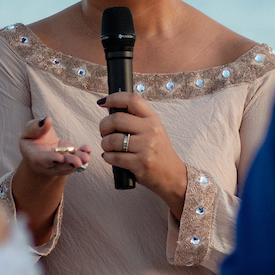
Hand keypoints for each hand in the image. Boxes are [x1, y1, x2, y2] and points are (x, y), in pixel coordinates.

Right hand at [18, 117, 90, 177]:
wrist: (40, 146)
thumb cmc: (33, 137)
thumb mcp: (30, 130)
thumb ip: (36, 127)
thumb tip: (46, 120)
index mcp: (34, 157)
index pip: (42, 160)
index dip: (50, 160)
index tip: (59, 158)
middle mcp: (48, 164)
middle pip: (58, 166)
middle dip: (68, 164)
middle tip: (77, 161)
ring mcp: (60, 164)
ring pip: (69, 165)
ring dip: (79, 161)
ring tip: (85, 157)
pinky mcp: (70, 159)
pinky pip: (77, 159)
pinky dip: (83, 155)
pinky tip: (87, 150)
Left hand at [97, 92, 186, 218]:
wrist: (172, 175)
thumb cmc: (158, 151)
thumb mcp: (154, 130)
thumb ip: (137, 120)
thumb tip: (111, 110)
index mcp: (153, 119)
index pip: (132, 100)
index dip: (114, 98)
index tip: (103, 102)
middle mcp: (151, 130)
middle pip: (117, 119)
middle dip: (104, 126)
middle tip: (104, 132)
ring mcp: (146, 147)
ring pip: (112, 140)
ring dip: (104, 144)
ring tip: (108, 147)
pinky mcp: (140, 164)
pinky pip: (114, 157)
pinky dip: (107, 157)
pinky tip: (110, 157)